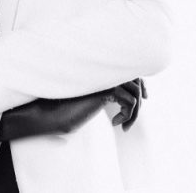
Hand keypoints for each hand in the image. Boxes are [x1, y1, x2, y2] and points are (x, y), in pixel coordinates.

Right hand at [0, 78, 146, 139]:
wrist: (50, 114)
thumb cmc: (64, 108)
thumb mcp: (88, 98)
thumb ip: (103, 91)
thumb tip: (125, 95)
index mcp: (99, 69)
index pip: (128, 70)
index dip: (140, 81)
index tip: (145, 96)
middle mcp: (103, 70)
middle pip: (135, 79)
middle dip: (140, 97)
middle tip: (136, 114)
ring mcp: (105, 78)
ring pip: (135, 93)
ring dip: (133, 112)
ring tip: (124, 126)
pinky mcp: (105, 90)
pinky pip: (129, 102)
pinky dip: (127, 115)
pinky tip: (115, 124)